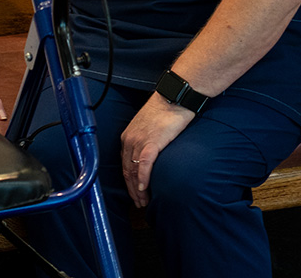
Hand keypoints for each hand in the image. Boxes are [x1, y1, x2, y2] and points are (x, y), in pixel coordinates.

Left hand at [120, 93, 194, 207]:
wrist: (174, 98)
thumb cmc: (165, 112)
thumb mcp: (150, 128)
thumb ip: (146, 142)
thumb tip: (151, 157)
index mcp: (128, 137)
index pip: (125, 164)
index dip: (129, 181)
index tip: (134, 192)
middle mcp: (130, 140)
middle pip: (127, 171)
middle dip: (132, 190)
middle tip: (139, 203)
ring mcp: (139, 141)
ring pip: (134, 170)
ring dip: (138, 189)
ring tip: (144, 201)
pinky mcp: (152, 142)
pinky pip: (144, 164)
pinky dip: (143, 178)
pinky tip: (145, 188)